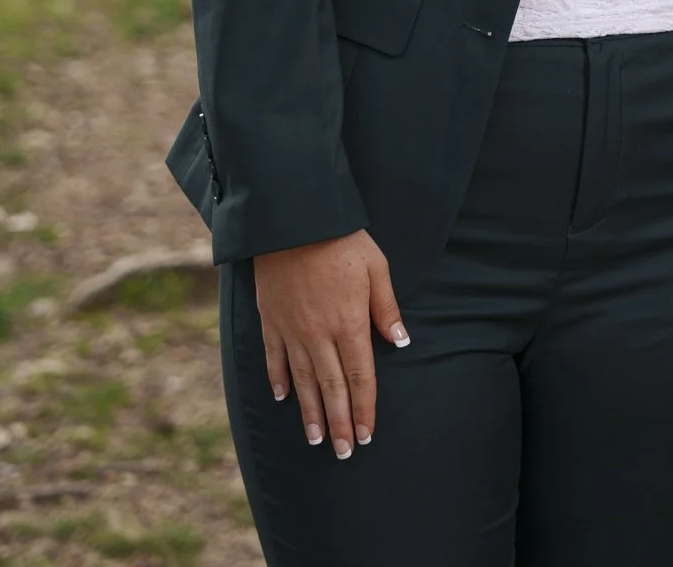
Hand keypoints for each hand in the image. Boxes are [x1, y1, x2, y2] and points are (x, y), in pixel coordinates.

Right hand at [253, 230, 406, 457]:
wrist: (293, 220)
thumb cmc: (341, 240)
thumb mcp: (376, 267)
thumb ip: (386, 307)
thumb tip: (401, 341)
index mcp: (349, 323)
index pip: (360, 376)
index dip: (365, 408)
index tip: (367, 434)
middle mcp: (319, 334)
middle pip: (331, 388)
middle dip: (340, 422)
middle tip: (344, 452)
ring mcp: (292, 330)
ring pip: (303, 381)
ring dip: (310, 412)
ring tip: (317, 439)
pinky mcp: (270, 321)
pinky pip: (274, 358)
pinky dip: (279, 380)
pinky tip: (283, 398)